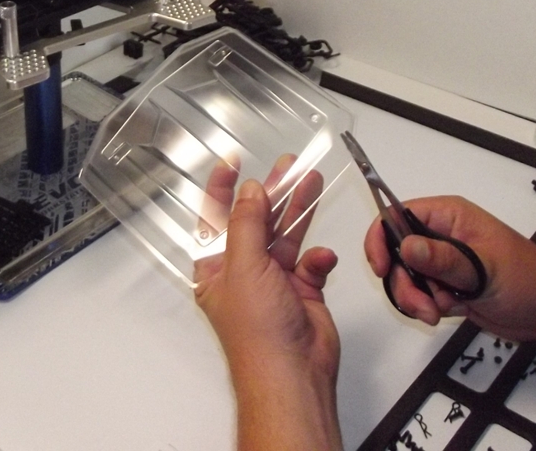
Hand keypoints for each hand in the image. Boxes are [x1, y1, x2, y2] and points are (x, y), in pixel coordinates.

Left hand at [195, 155, 341, 450]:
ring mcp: (273, 280)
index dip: (221, 188)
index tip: (231, 162)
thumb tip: (249, 192)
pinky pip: (311, 262)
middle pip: (256, 221)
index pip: (214, 219)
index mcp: (216, 267)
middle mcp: (243, 271)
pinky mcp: (302, 290)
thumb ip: (247, 224)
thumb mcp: (244, 267)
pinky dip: (318, 257)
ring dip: (298, 210)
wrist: (293, 373)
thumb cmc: (257, 334)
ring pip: (286, 235)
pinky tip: (321, 257)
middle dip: (272, 193)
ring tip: (311, 180)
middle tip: (287, 166)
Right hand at [363, 195, 535, 341]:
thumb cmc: (528, 281)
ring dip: (414, 298)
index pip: (397, 215)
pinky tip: (447, 313)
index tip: (381, 268)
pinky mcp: (446, 284)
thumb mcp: (484, 269)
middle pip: (396, 251)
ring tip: (436, 313)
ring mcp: (443, 261)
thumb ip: (444, 259)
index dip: (381, 238)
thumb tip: (406, 245)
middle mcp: (441, 234)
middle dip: (402, 280)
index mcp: (450, 216)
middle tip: (422, 305)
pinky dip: (426, 306)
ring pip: (405, 275)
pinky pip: (419, 292)